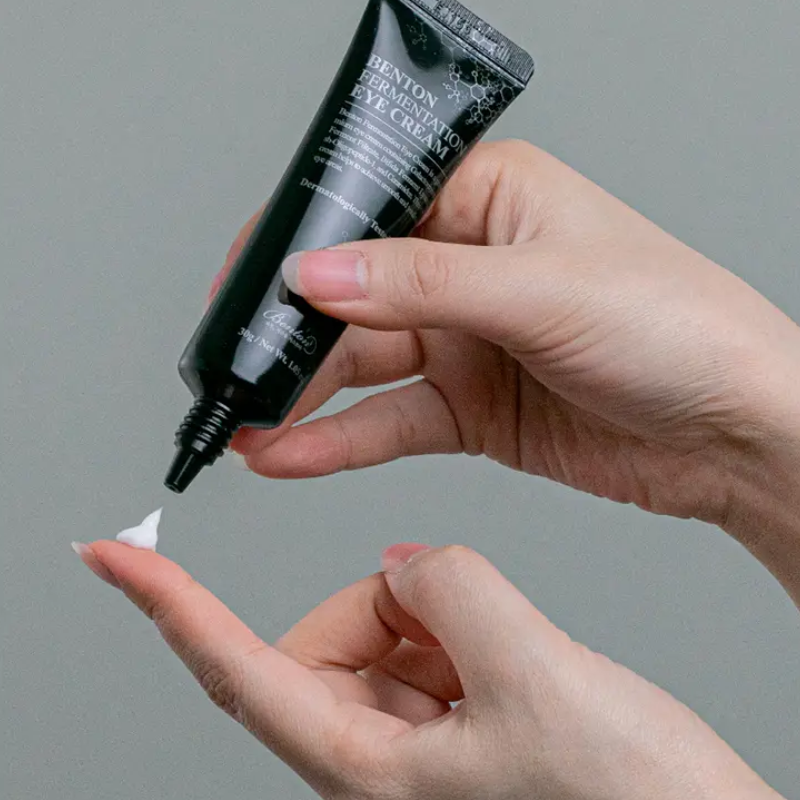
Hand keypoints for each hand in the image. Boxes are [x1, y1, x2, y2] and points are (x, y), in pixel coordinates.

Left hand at [75, 541, 781, 799]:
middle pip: (327, 635)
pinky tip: (507, 649)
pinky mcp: (455, 709)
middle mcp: (380, 754)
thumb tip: (406, 560)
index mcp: (368, 768)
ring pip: (381, 627)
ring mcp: (417, 734)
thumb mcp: (536, 681)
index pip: (236, 670)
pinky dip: (456, 621)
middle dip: (384, 606)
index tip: (116, 559)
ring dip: (434, 614)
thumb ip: (451, 595)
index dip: (169, 606)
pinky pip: (426, 633)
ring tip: (506, 650)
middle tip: (460, 623)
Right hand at [217, 141, 799, 560]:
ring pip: (363, 366)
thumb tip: (318, 273)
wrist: (735, 432)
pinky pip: (392, 421)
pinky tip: (293, 455)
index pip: (369, 211)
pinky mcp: (471, 407)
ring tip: (248, 425)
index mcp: (488, 201)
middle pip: (354, 297)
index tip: (246, 290)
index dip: (300, 248)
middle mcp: (468, 267)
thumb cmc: (677, 327)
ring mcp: (466, 341)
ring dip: (304, 399)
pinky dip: (341, 441)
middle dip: (291, 338)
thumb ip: (420, 283)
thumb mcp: (541, 290)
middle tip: (236, 372)